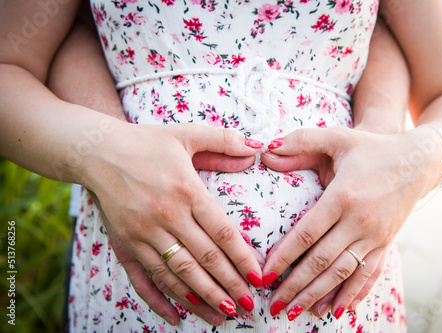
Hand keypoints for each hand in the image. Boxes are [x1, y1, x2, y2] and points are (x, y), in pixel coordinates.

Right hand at [83, 121, 264, 319]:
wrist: (96, 151)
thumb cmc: (146, 142)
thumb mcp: (186, 134)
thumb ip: (223, 141)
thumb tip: (257, 148)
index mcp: (186, 190)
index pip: (222, 233)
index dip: (242, 258)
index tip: (258, 279)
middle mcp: (167, 216)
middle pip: (205, 259)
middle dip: (230, 286)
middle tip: (248, 307)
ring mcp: (144, 232)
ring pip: (179, 274)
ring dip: (203, 298)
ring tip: (225, 316)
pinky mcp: (126, 243)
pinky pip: (146, 278)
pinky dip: (162, 299)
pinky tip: (178, 317)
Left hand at [260, 126, 441, 319]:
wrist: (419, 161)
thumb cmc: (372, 148)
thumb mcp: (338, 137)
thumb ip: (301, 140)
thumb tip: (266, 148)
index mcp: (343, 196)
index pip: (307, 234)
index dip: (284, 257)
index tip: (265, 275)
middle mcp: (359, 221)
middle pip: (321, 261)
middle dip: (295, 285)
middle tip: (274, 304)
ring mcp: (375, 236)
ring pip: (342, 273)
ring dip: (318, 295)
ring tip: (296, 313)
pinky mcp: (386, 243)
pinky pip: (367, 275)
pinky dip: (351, 295)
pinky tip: (337, 311)